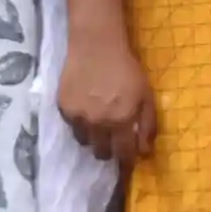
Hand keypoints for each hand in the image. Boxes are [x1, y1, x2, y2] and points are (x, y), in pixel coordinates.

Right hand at [54, 0, 158, 168]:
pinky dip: (79, 123)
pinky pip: (72, 127)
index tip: (126, 165)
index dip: (126, 163)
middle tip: (112, 140)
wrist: (96, 46)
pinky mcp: (64, 108)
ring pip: (84, 142)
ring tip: (97, 123)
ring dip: (93, 137)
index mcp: (122, 120)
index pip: (123, 155)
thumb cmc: (126, 69)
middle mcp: (99, 123)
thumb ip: (147, 125)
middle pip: (101, 153)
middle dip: (109, 150)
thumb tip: (144, 152)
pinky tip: (85, 110)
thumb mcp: (146, 95)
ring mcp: (79, 116)